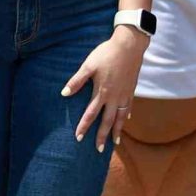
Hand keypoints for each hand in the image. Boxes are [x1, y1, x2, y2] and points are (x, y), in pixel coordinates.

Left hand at [64, 25, 146, 148]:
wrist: (129, 46)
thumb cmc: (106, 54)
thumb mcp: (88, 66)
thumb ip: (77, 81)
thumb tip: (64, 94)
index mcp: (102, 92)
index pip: (91, 114)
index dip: (84, 126)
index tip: (79, 138)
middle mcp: (114, 97)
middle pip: (108, 121)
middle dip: (102, 136)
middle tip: (99, 150)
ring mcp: (125, 94)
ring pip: (121, 117)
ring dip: (117, 130)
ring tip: (115, 143)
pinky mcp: (131, 89)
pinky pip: (129, 107)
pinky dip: (126, 116)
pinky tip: (126, 120)